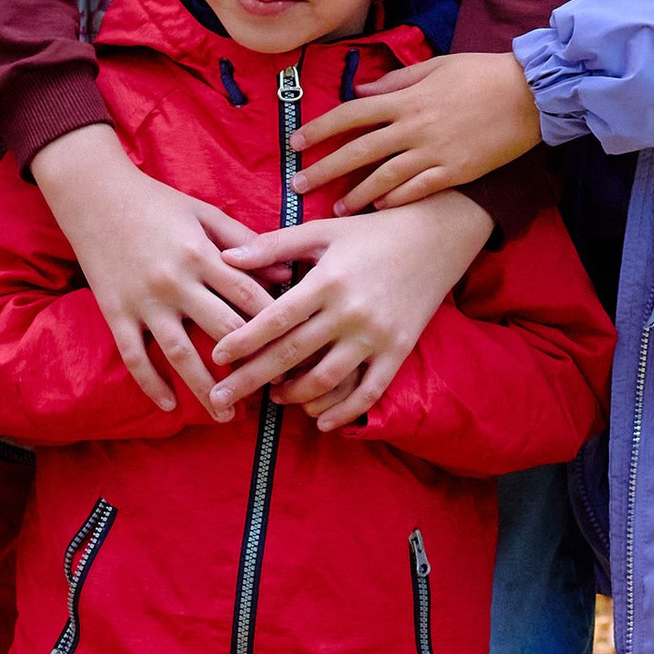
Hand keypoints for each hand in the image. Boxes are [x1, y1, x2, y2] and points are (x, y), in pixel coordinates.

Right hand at [31, 122, 276, 417]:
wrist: (92, 193)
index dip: (275, 323)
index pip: (248, 296)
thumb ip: (244, 243)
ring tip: (226, 414)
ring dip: (205, 389)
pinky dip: (151, 384)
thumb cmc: (155, 201)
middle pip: (222, 331)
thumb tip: (286, 274)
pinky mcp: (115, 313)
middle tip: (273, 389)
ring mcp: (144, 301)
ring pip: (180, 355)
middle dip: (250, 363)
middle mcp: (175, 282)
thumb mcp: (204, 213)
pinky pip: (134, 357)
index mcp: (201, 254)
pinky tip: (169, 406)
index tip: (296, 347)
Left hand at [207, 191, 493, 432]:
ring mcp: (376, 335)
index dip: (244, 340)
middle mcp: (350, 311)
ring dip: (294, 395)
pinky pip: (368, 391)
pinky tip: (320, 421)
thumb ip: (273, 245)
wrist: (436, 238)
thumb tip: (225, 257)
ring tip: (271, 398)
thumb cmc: (371, 233)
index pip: (277, 318)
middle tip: (220, 398)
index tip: (217, 357)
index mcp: (327, 280)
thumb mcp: (322, 232)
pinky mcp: (398, 350)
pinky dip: (343, 412)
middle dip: (252, 379)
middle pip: (293, 354)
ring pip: (327, 379)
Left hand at [295, 48, 543, 212]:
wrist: (530, 93)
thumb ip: (397, 82)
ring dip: (356, 195)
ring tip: (336, 208)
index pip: (351, 114)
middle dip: (325, 168)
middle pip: (359, 151)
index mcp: (407, 99)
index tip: (296, 142)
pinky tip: (378, 208)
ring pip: (384, 178)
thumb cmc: (483, 73)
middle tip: (299, 184)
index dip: (320, 128)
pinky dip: (395, 200)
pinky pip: (417, 190)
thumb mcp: (437, 66)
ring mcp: (435, 152)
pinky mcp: (456, 172)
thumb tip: (363, 90)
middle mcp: (414, 127)